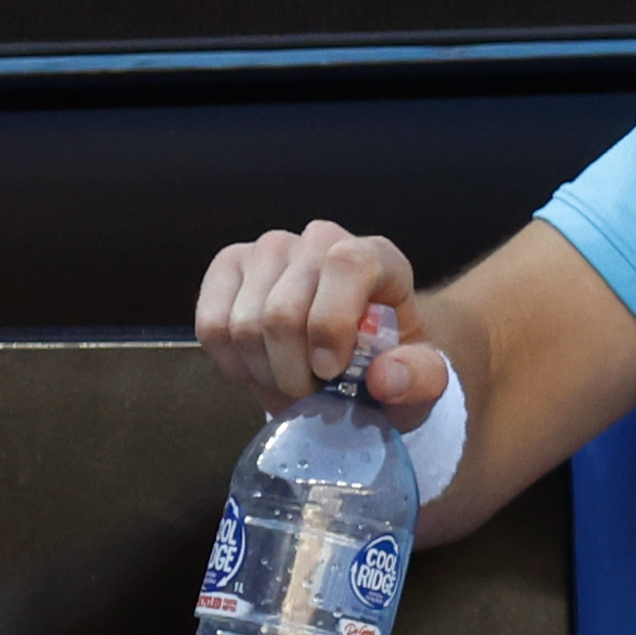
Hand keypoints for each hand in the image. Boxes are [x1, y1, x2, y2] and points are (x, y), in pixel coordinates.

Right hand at [194, 221, 448, 420]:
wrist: (359, 356)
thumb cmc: (392, 363)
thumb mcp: (424, 380)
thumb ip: (420, 379)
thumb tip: (385, 378)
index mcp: (377, 256)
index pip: (346, 266)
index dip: (331, 325)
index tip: (331, 373)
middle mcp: (320, 239)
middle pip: (282, 312)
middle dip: (292, 372)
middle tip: (311, 395)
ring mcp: (269, 249)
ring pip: (243, 324)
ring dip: (264, 373)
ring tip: (291, 384)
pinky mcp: (228, 266)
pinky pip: (211, 325)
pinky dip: (233, 364)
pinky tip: (260, 373)